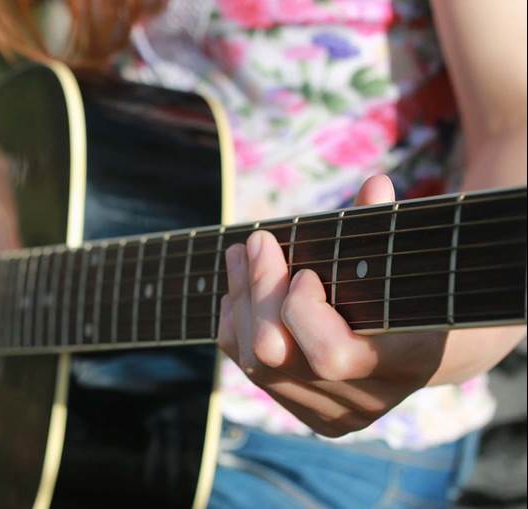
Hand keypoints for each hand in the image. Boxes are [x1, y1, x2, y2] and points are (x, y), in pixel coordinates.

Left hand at [217, 175, 446, 436]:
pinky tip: (241, 288)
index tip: (304, 271)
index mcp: (402, 363)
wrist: (428, 348)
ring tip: (242, 253)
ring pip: (253, 362)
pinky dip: (237, 322)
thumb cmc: (413, 288)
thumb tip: (374, 186)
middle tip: (257, 241)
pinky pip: (246, 366)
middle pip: (274, 356)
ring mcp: (329, 413)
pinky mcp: (303, 411)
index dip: (302, 311)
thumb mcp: (406, 259)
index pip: (330, 355)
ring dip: (241, 300)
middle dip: (258, 291)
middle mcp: (363, 400)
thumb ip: (388, 227)